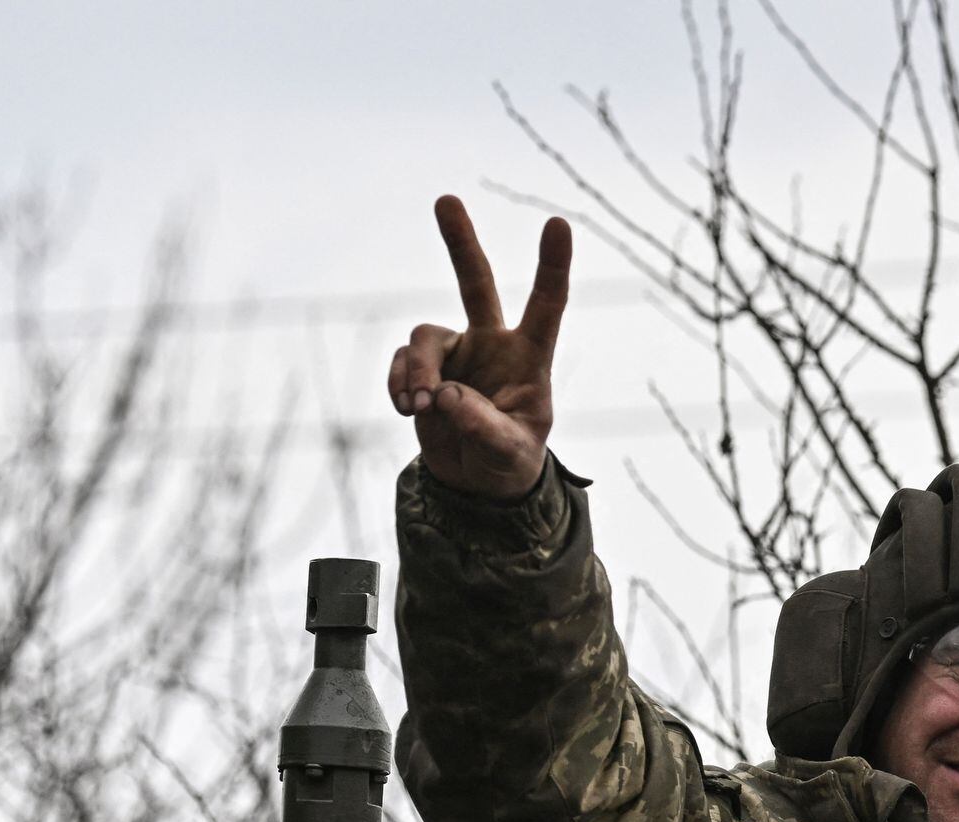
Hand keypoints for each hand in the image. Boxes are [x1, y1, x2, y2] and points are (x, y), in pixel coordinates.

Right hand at [388, 195, 570, 500]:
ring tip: (419, 407)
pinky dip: (399, 384)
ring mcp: (455, 353)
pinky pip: (402, 362)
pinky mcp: (423, 370)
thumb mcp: (510, 453)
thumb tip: (445, 397)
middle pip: (476, 283)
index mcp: (529, 358)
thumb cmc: (510, 462)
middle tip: (445, 200)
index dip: (552, 266)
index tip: (558, 223)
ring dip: (416, 370)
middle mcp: (491, 344)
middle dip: (461, 242)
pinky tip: (408, 409)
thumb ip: (484, 428)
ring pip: (424, 337)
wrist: (478, 483)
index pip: (546, 306)